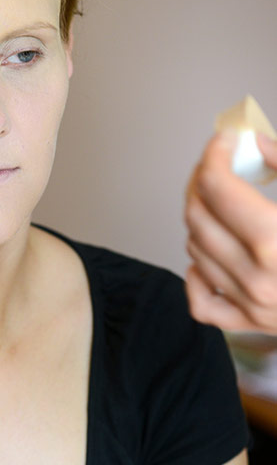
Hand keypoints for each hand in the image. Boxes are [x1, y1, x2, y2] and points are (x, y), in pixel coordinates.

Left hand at [184, 130, 276, 331]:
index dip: (215, 154)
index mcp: (274, 241)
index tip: (226, 140)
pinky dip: (198, 273)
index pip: (216, 186)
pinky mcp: (253, 325)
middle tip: (218, 163)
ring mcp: (252, 307)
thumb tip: (255, 144)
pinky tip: (215, 252)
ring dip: (202, 218)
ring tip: (223, 199)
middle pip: (197, 216)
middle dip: (202, 180)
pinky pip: (202, 301)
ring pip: (195, 251)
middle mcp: (258, 279)